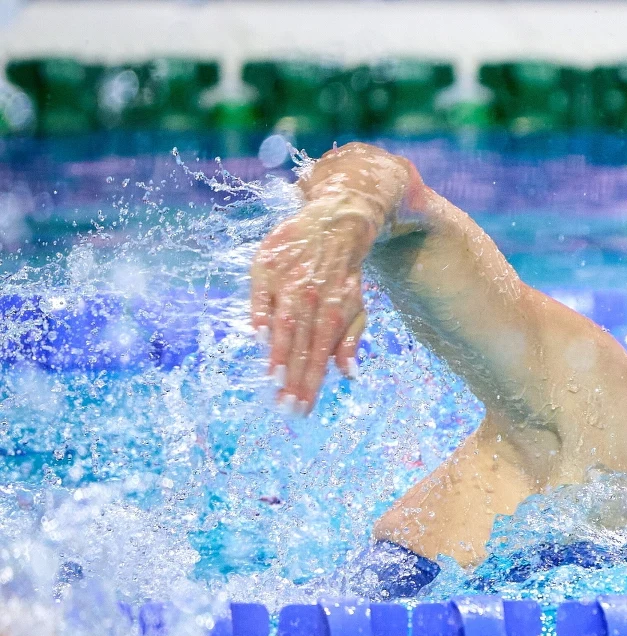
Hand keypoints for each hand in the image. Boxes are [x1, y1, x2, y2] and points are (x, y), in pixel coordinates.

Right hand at [250, 195, 376, 413]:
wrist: (335, 224)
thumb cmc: (344, 275)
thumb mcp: (356, 307)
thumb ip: (350, 341)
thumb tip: (349, 374)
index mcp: (334, 312)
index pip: (319, 357)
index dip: (310, 385)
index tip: (301, 410)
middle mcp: (312, 299)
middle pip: (300, 347)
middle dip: (293, 381)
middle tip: (286, 408)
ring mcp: (289, 282)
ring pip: (283, 325)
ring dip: (278, 355)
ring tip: (274, 383)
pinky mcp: (267, 266)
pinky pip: (260, 296)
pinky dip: (260, 316)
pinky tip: (259, 339)